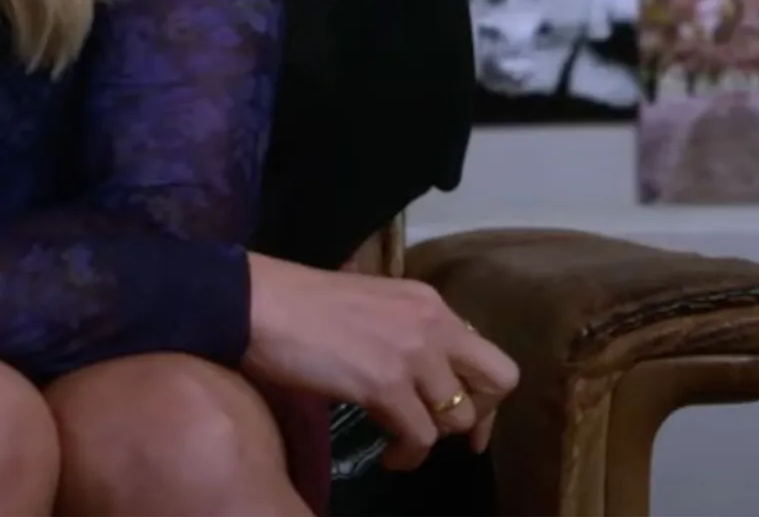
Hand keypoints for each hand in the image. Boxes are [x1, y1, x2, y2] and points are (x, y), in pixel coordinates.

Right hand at [240, 254, 518, 471]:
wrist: (259, 304)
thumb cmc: (298, 302)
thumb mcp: (369, 305)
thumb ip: (402, 329)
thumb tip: (418, 369)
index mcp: (426, 301)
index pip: (484, 349)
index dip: (481, 391)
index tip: (465, 416)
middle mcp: (431, 323)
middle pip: (498, 379)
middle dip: (480, 414)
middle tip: (449, 434)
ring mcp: (411, 353)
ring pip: (458, 416)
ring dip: (433, 437)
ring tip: (401, 442)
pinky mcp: (385, 383)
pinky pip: (421, 438)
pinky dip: (407, 456)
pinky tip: (387, 456)